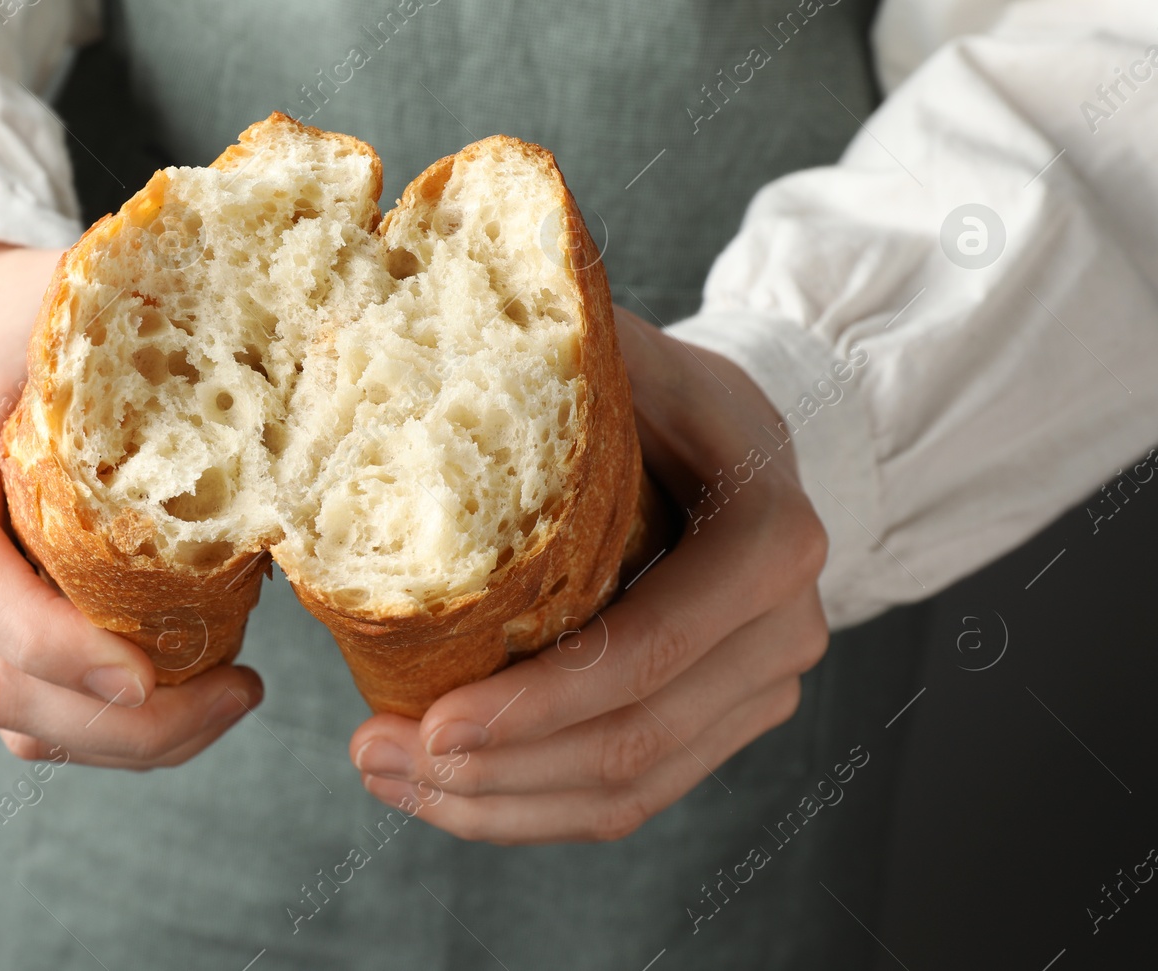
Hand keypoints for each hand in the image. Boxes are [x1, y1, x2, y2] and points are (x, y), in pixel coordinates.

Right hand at [0, 239, 262, 767]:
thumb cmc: (59, 321)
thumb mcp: (91, 314)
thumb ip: (148, 356)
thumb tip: (287, 407)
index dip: (43, 636)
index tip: (144, 676)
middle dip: (122, 723)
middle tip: (239, 696)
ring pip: (18, 716)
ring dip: (133, 740)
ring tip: (232, 701)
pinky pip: (39, 713)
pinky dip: (119, 731)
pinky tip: (196, 701)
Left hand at [349, 306, 829, 841]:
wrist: (738, 431)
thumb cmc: (663, 385)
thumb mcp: (618, 350)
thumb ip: (543, 361)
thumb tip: (392, 354)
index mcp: (770, 538)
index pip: (650, 648)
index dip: (538, 702)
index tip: (430, 722)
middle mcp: (783, 629)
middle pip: (633, 742)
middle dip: (495, 769)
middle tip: (374, 756)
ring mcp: (758, 687)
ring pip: (629, 791)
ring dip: (498, 804)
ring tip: (387, 777)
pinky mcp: (722, 721)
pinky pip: (631, 795)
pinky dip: (532, 806)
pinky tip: (445, 790)